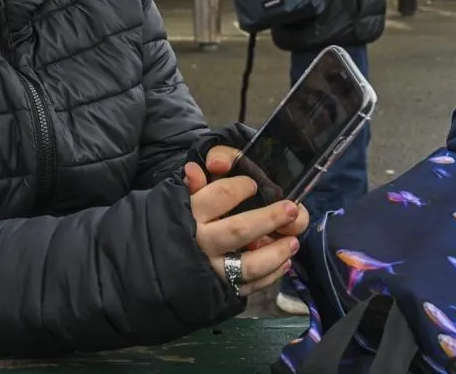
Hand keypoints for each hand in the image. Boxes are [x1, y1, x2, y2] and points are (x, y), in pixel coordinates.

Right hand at [183, 154, 305, 295]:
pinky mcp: (222, 289)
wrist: (161, 264)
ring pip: (249, 265)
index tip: (252, 186)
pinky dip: (271, 275)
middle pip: (240, 229)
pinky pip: (250, 285)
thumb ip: (199, 177)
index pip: (222, 195)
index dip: (242, 187)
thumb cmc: (181, 218)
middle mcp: (202, 242)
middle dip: (270, 218)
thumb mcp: (186, 193)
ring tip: (294, 242)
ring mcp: (213, 268)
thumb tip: (203, 167)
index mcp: (192, 212)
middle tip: (291, 209)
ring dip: (276, 252)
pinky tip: (285, 262)